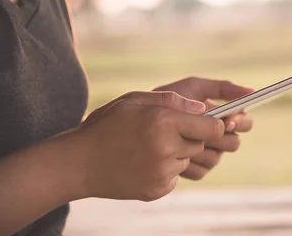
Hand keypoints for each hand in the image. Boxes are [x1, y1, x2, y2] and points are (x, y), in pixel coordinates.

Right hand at [74, 91, 223, 201]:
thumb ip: (172, 100)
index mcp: (164, 122)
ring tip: (149, 147)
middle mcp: (167, 149)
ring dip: (176, 153)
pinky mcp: (157, 190)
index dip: (214, 123)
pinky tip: (142, 162)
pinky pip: (174, 177)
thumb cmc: (105, 126)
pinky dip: (165, 170)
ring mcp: (162, 173)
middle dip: (192, 137)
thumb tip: (203, 108)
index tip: (207, 122)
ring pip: (187, 160)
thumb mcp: (134, 100)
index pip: (214, 127)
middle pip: (202, 144)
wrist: (77, 163)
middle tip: (165, 132)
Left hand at [154, 77, 253, 179]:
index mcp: (223, 117)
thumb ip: (222, 88)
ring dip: (202, 147)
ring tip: (183, 137)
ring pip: (217, 157)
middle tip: (206, 130)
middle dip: (221, 136)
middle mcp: (218, 138)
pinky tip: (175, 150)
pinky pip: (202, 171)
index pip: (245, 122)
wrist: (139, 120)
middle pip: (234, 143)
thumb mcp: (193, 87)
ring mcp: (207, 155)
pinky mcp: (193, 170)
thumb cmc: (169, 99)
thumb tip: (251, 91)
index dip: (240, 121)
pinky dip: (190, 161)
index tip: (228, 118)